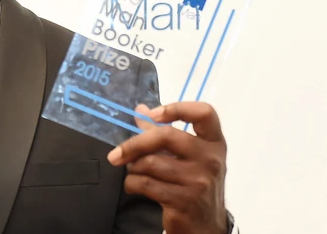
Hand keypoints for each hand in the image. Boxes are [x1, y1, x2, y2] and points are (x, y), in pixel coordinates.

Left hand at [107, 102, 228, 233]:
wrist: (205, 226)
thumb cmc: (193, 184)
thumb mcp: (187, 157)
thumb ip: (163, 132)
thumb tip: (140, 109)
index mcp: (213, 143)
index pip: (204, 113)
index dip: (176, 108)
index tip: (152, 115)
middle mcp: (210, 159)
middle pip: (166, 136)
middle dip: (135, 143)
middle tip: (117, 153)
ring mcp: (198, 181)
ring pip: (150, 162)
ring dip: (133, 167)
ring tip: (134, 171)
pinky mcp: (184, 201)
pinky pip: (146, 183)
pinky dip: (133, 183)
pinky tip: (135, 185)